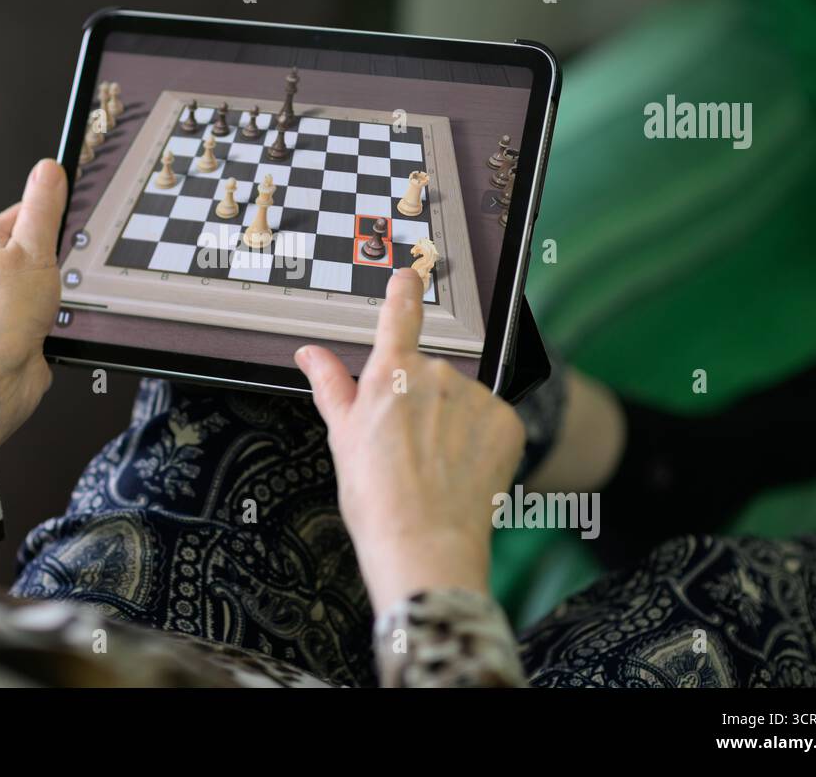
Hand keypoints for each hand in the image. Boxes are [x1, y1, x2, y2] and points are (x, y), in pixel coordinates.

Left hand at [0, 159, 66, 455]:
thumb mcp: (31, 250)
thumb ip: (43, 209)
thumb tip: (48, 170)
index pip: (30, 210)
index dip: (55, 217)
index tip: (71, 224)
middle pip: (46, 245)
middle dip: (64, 258)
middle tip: (61, 267)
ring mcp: (10, 298)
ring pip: (56, 278)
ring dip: (67, 289)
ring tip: (57, 299)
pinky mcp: (26, 323)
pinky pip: (59, 306)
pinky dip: (67, 312)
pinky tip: (62, 318)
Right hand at [294, 269, 525, 613]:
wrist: (424, 543)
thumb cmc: (378, 499)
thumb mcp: (342, 437)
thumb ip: (330, 385)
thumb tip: (310, 354)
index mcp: (391, 373)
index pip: (400, 314)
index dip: (404, 290)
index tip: (408, 273)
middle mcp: (437, 375)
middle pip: (430, 374)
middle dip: (422, 401)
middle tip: (407, 448)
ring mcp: (475, 397)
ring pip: (461, 399)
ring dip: (451, 422)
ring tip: (433, 466)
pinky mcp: (506, 422)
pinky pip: (490, 421)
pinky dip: (478, 441)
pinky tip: (460, 471)